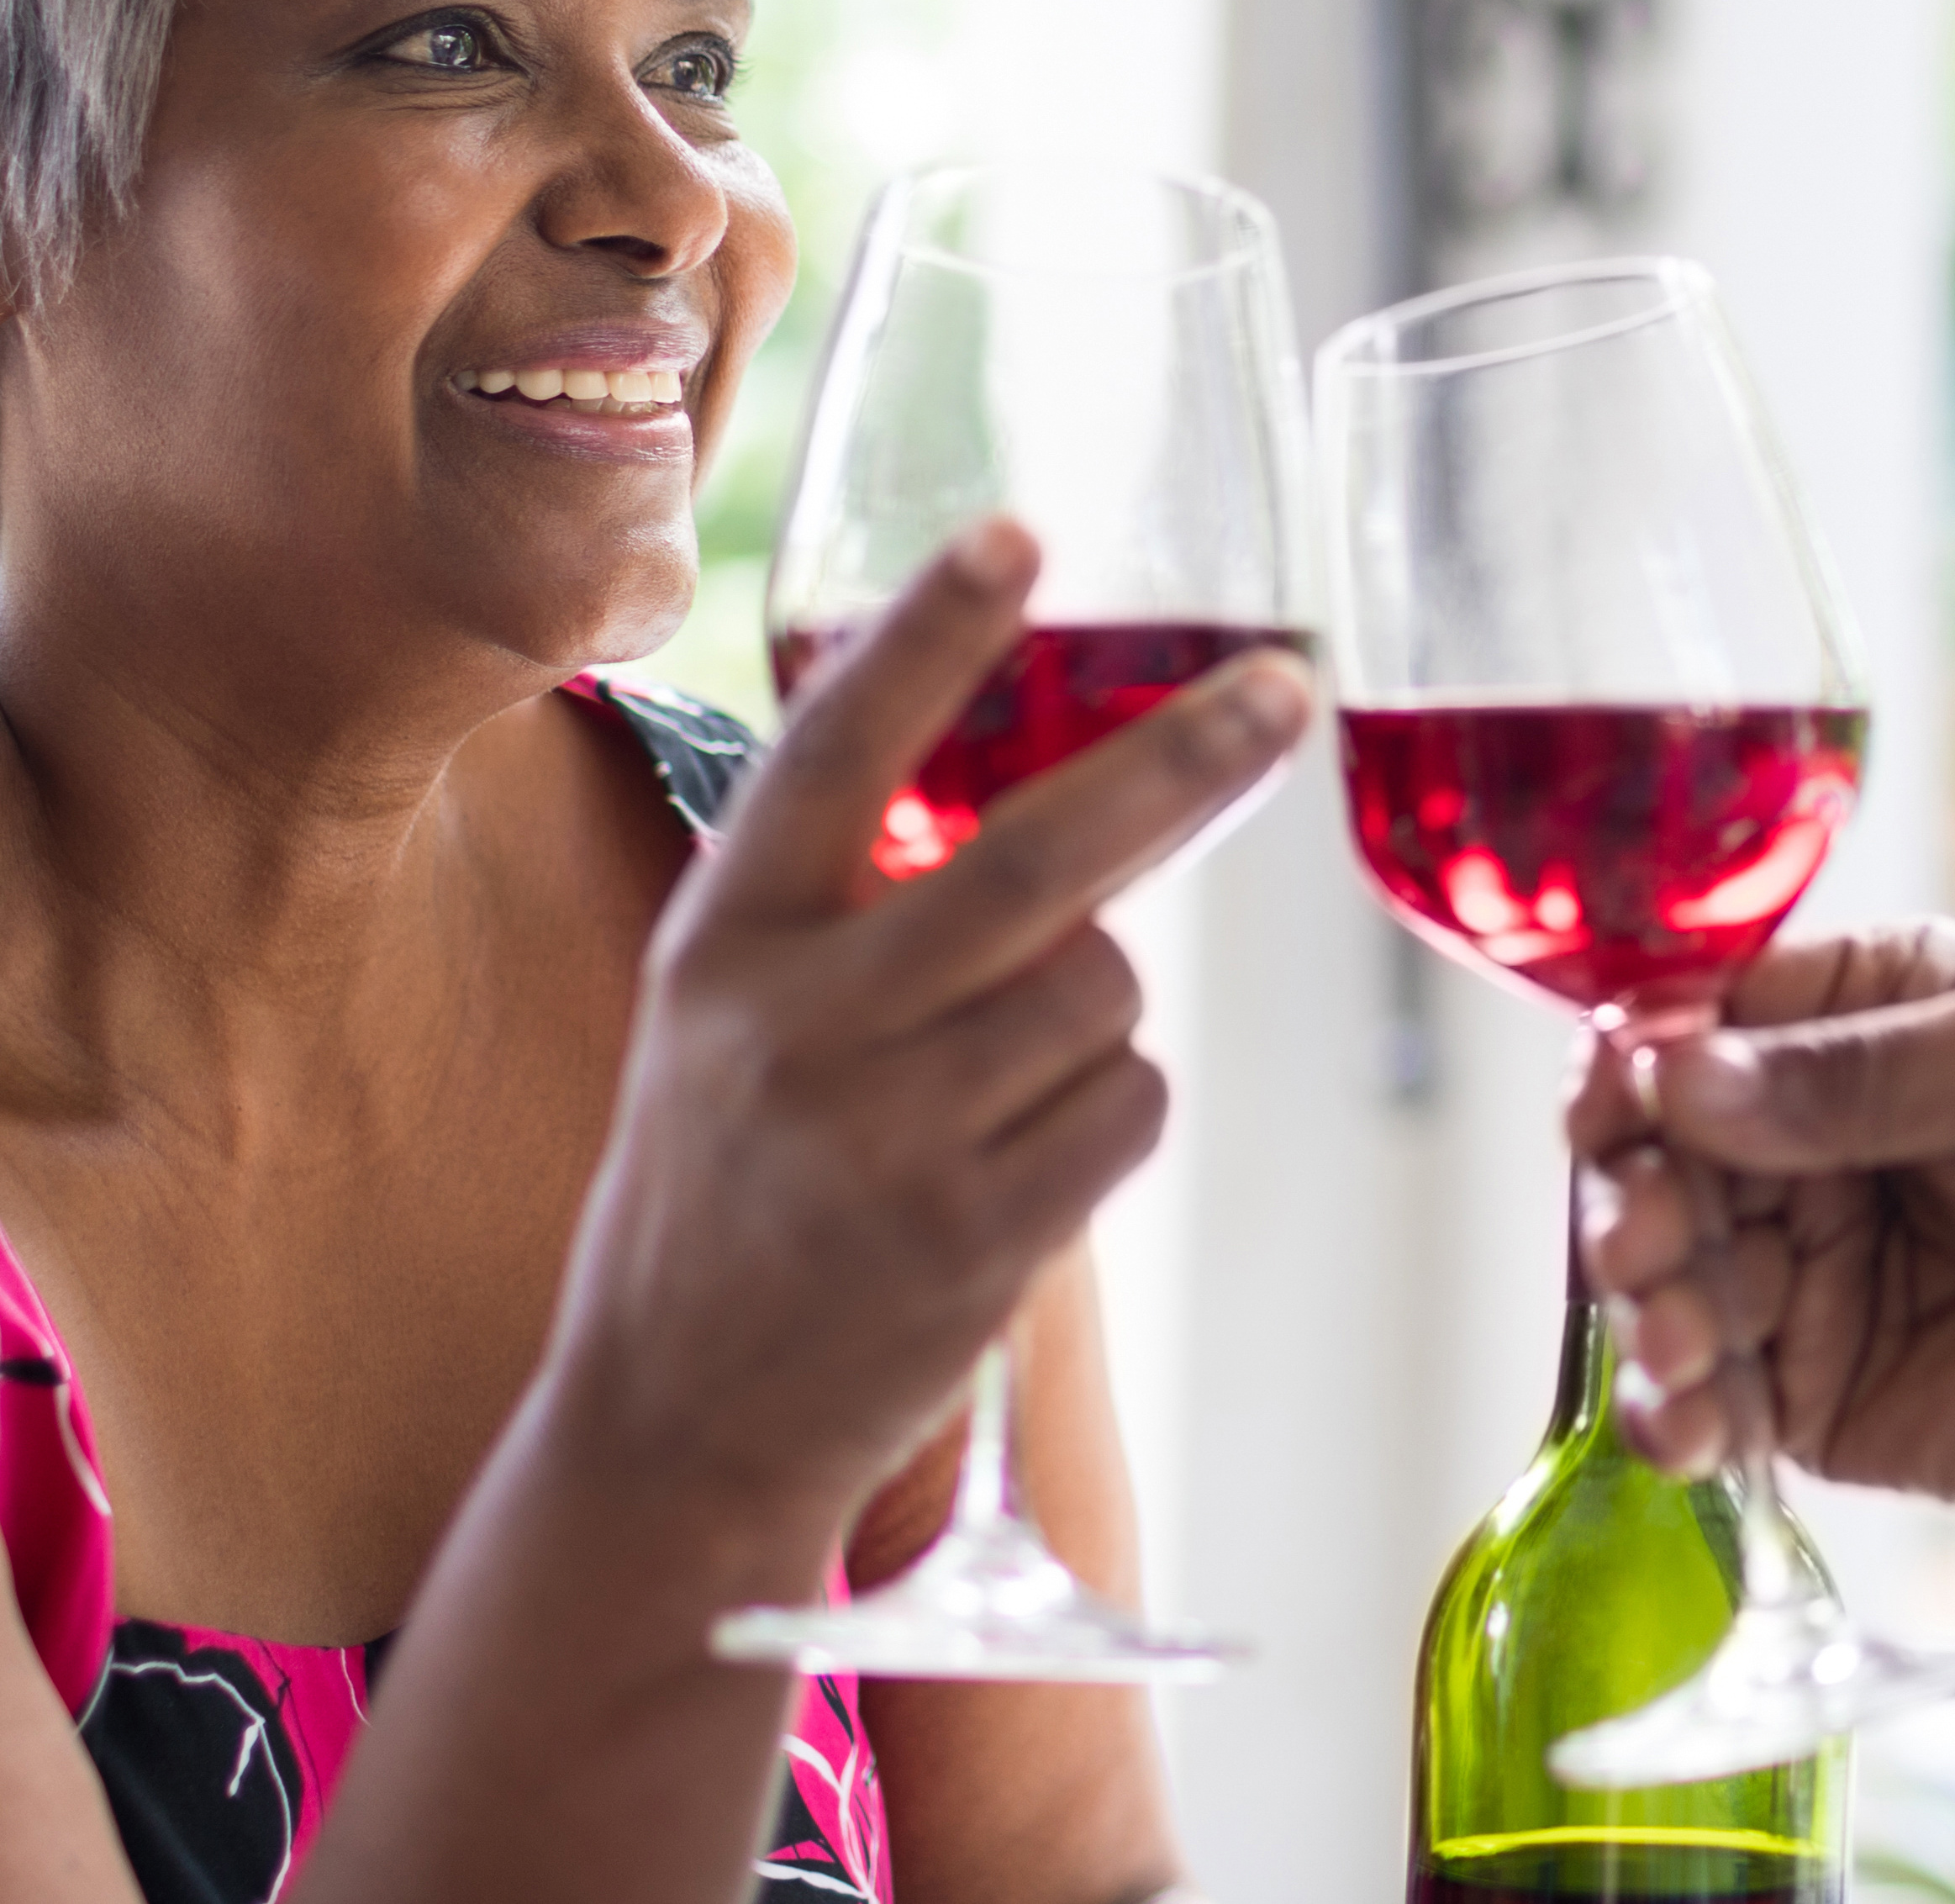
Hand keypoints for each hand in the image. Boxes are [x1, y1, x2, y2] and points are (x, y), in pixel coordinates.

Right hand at [553, 521, 1307, 1525]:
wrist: (671, 1423)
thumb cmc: (728, 1184)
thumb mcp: (723, 1016)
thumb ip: (842, 906)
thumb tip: (1057, 787)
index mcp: (724, 941)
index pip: (832, 753)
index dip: (931, 638)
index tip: (1019, 532)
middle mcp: (797, 1025)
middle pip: (1034, 859)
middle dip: (1177, 763)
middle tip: (1282, 689)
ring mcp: (887, 1137)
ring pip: (1104, 989)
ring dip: (1099, 1011)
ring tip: (1003, 1080)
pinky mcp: (974, 1237)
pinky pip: (1127, 1106)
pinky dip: (1110, 1113)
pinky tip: (1025, 1160)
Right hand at [1566, 921, 1954, 1535]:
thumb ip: (1854, 1074)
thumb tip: (1684, 1078)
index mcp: (1861, 1020)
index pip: (1707, 1019)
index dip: (1646, 1054)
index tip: (1619, 1091)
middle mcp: (1813, 1140)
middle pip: (1663, 1151)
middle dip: (1635, 1188)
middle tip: (1649, 1230)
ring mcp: (1805, 1270)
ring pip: (1666, 1274)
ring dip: (1645, 1302)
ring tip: (1678, 1330)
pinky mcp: (1812, 1395)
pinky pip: (1708, 1400)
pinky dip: (1674, 1412)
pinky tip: (1683, 1420)